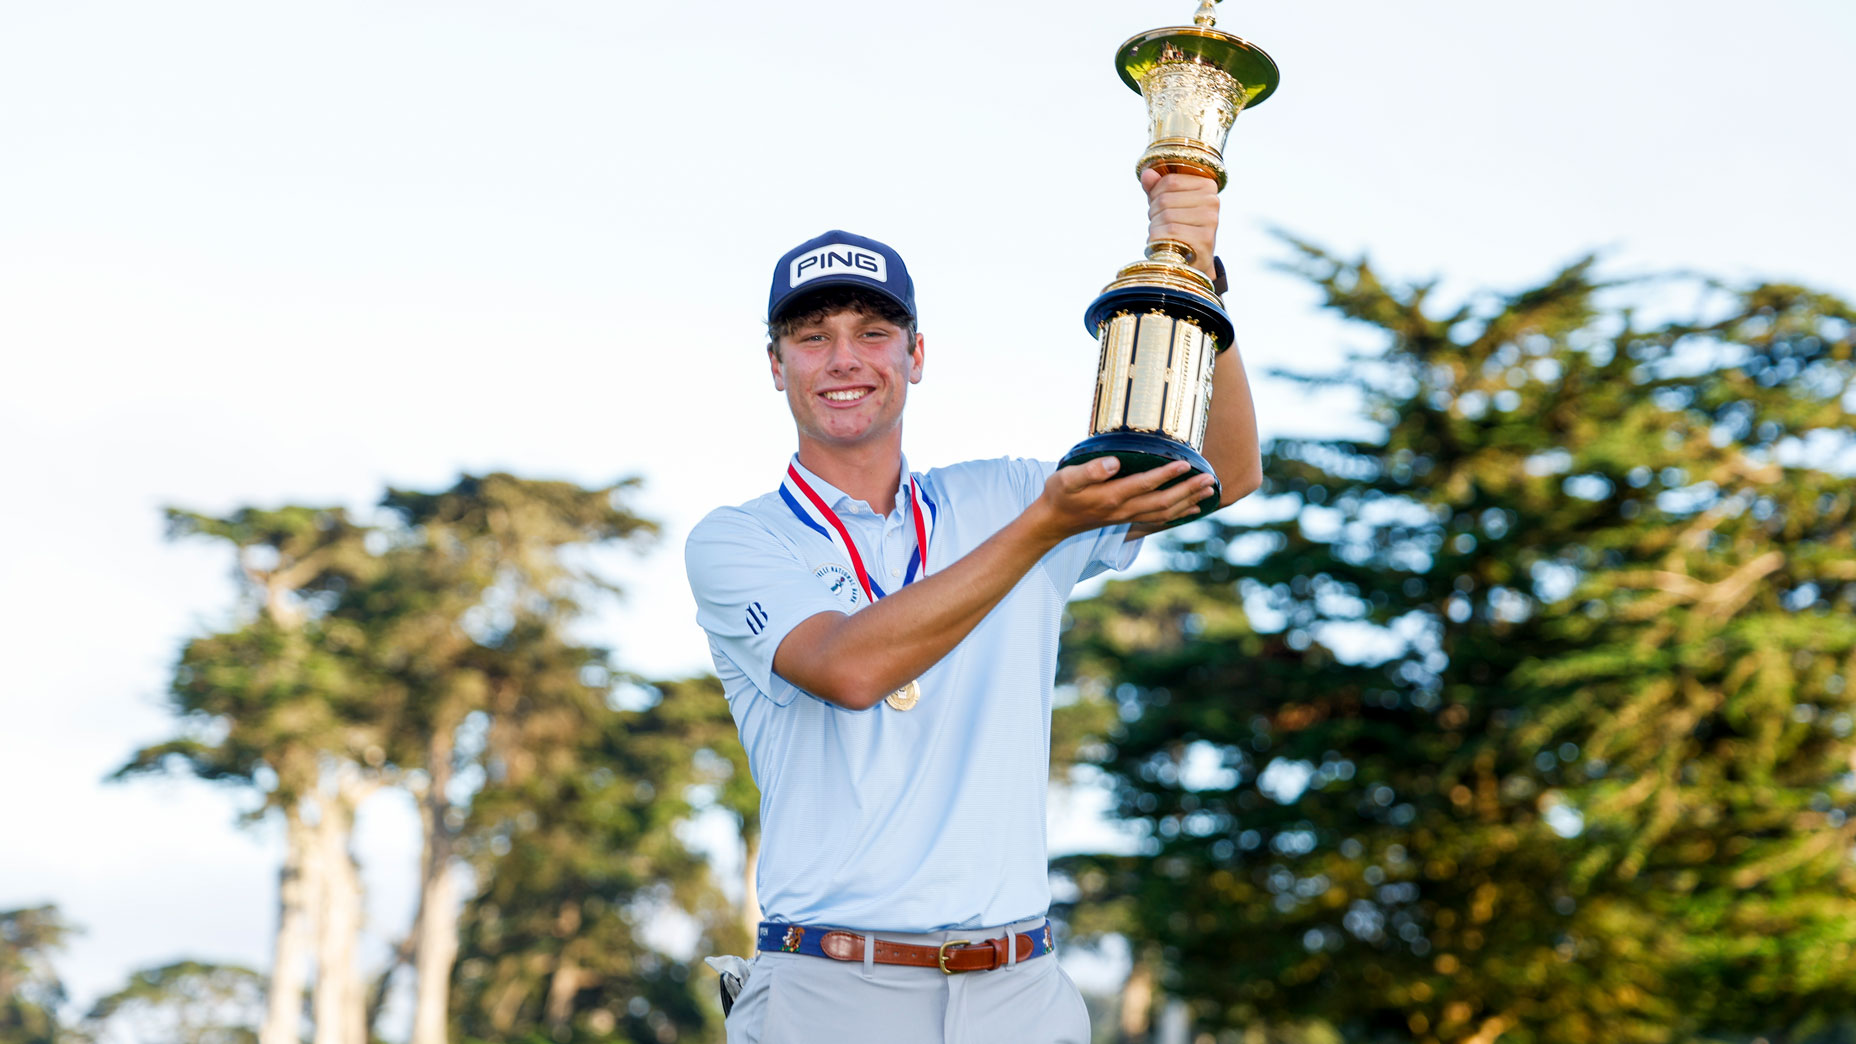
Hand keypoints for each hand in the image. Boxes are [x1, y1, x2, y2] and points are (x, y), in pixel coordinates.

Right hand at [1031, 458, 1215, 540]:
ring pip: (1166, 512)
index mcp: (1112, 497)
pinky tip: (1192, 507)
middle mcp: (1125, 510)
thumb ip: (1090, 470)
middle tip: (1209, 478)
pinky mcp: (1129, 519)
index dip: (1167, 474)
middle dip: (1188, 490)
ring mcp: (1128, 517)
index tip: (1186, 464)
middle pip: (1164, 502)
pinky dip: (1179, 513)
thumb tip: (1113, 462)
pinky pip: (1160, 519)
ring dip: (1189, 501)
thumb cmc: (1060, 495)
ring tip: (1208, 490)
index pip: (1146, 485)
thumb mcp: (1067, 479)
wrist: (1054, 521)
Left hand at [1142, 168, 1218, 278]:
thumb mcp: (1169, 205)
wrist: (1194, 264)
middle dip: (1155, 212)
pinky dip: (1159, 239)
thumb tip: (1147, 174)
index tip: (1162, 208)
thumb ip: (1157, 187)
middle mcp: (1212, 201)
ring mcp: (1210, 220)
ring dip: (1156, 227)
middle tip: (1162, 225)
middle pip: (1165, 198)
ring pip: (1165, 215)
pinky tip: (1166, 245)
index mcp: (1207, 186)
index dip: (1156, 194)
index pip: (1170, 180)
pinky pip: (1169, 232)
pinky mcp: (1204, 239)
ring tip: (1165, 236)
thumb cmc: (1180, 229)